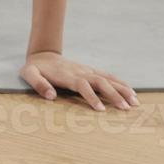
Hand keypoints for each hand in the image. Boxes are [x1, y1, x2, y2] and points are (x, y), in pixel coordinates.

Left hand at [21, 51, 137, 110]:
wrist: (42, 54)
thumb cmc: (35, 68)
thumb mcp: (29, 74)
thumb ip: (38, 83)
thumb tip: (51, 96)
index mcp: (67, 75)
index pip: (83, 85)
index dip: (92, 97)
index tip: (101, 110)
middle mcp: (81, 72)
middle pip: (100, 82)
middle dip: (114, 95)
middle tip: (126, 109)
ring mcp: (87, 70)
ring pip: (108, 78)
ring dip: (122, 89)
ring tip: (135, 102)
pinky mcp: (91, 71)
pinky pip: (108, 76)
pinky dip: (121, 83)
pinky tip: (131, 92)